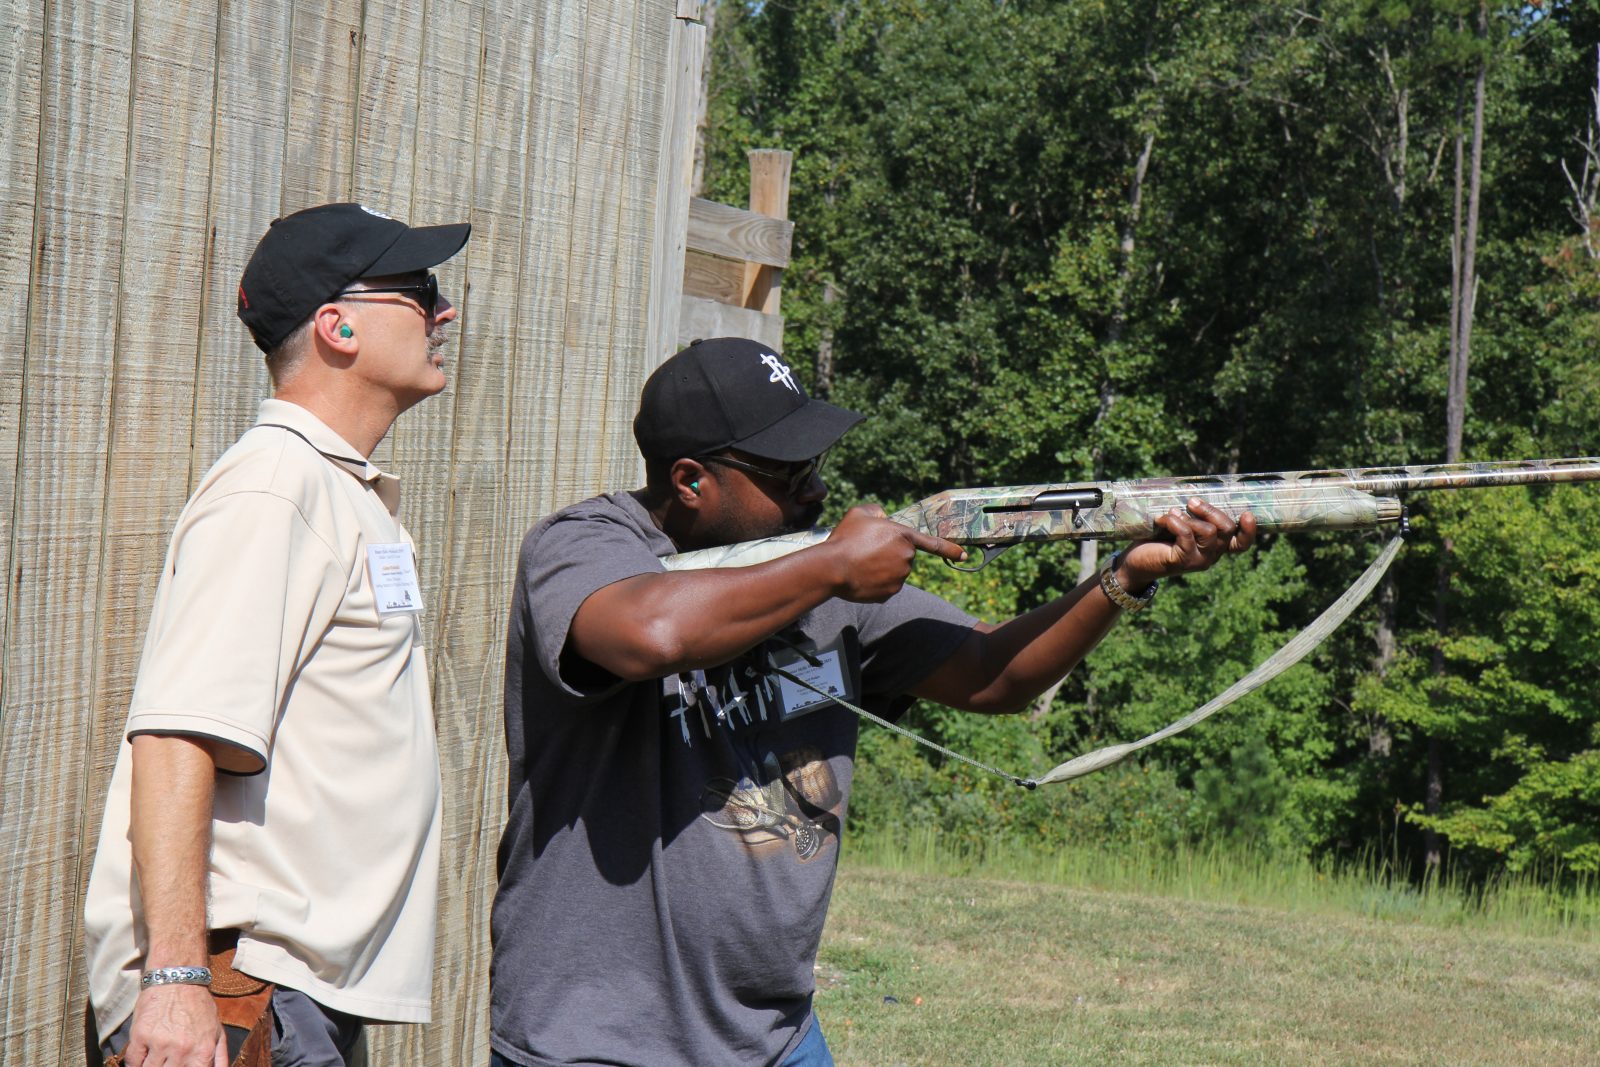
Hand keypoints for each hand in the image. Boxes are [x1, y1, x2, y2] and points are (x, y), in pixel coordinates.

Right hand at [122, 982, 227, 1066]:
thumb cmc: (199, 1005)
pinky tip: (143, 1058)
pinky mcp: (140, 1036)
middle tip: (168, 1061)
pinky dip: (136, 1063)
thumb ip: (219, 1057)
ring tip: (157, 1058)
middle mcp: (181, 1049)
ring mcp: (159, 1043)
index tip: (180, 1066)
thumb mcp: (216, 1030)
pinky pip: (133, 1062)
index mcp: (202, 1051)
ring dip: (152, 1066)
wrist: (178, 979)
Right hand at [823, 504, 966, 601]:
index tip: (964, 555)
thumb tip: (881, 517)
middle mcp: (907, 557)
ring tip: (861, 563)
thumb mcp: (859, 513)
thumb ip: (875, 511)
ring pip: (895, 572)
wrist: (833, 568)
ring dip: (882, 568)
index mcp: (903, 536)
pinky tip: (862, 576)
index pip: (933, 543)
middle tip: (866, 551)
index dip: (950, 549)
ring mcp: (900, 577)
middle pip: (903, 556)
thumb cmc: (845, 538)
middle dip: (889, 554)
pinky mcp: (890, 593)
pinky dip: (876, 582)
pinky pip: (886, 586)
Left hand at [1119, 498, 1256, 587]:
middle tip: (1192, 501)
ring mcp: (1198, 560)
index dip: (1249, 531)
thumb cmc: (1159, 539)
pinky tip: (1161, 520)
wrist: (1135, 562)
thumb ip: (1192, 515)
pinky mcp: (1181, 561)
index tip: (1247, 514)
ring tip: (1172, 513)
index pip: (1240, 544)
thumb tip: (1194, 494)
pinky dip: (1174, 522)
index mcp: (1215, 546)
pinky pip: (1186, 534)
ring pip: (1209, 531)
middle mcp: (1211, 555)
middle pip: (1227, 529)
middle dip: (1211, 510)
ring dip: (1189, 517)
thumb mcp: (1180, 525)